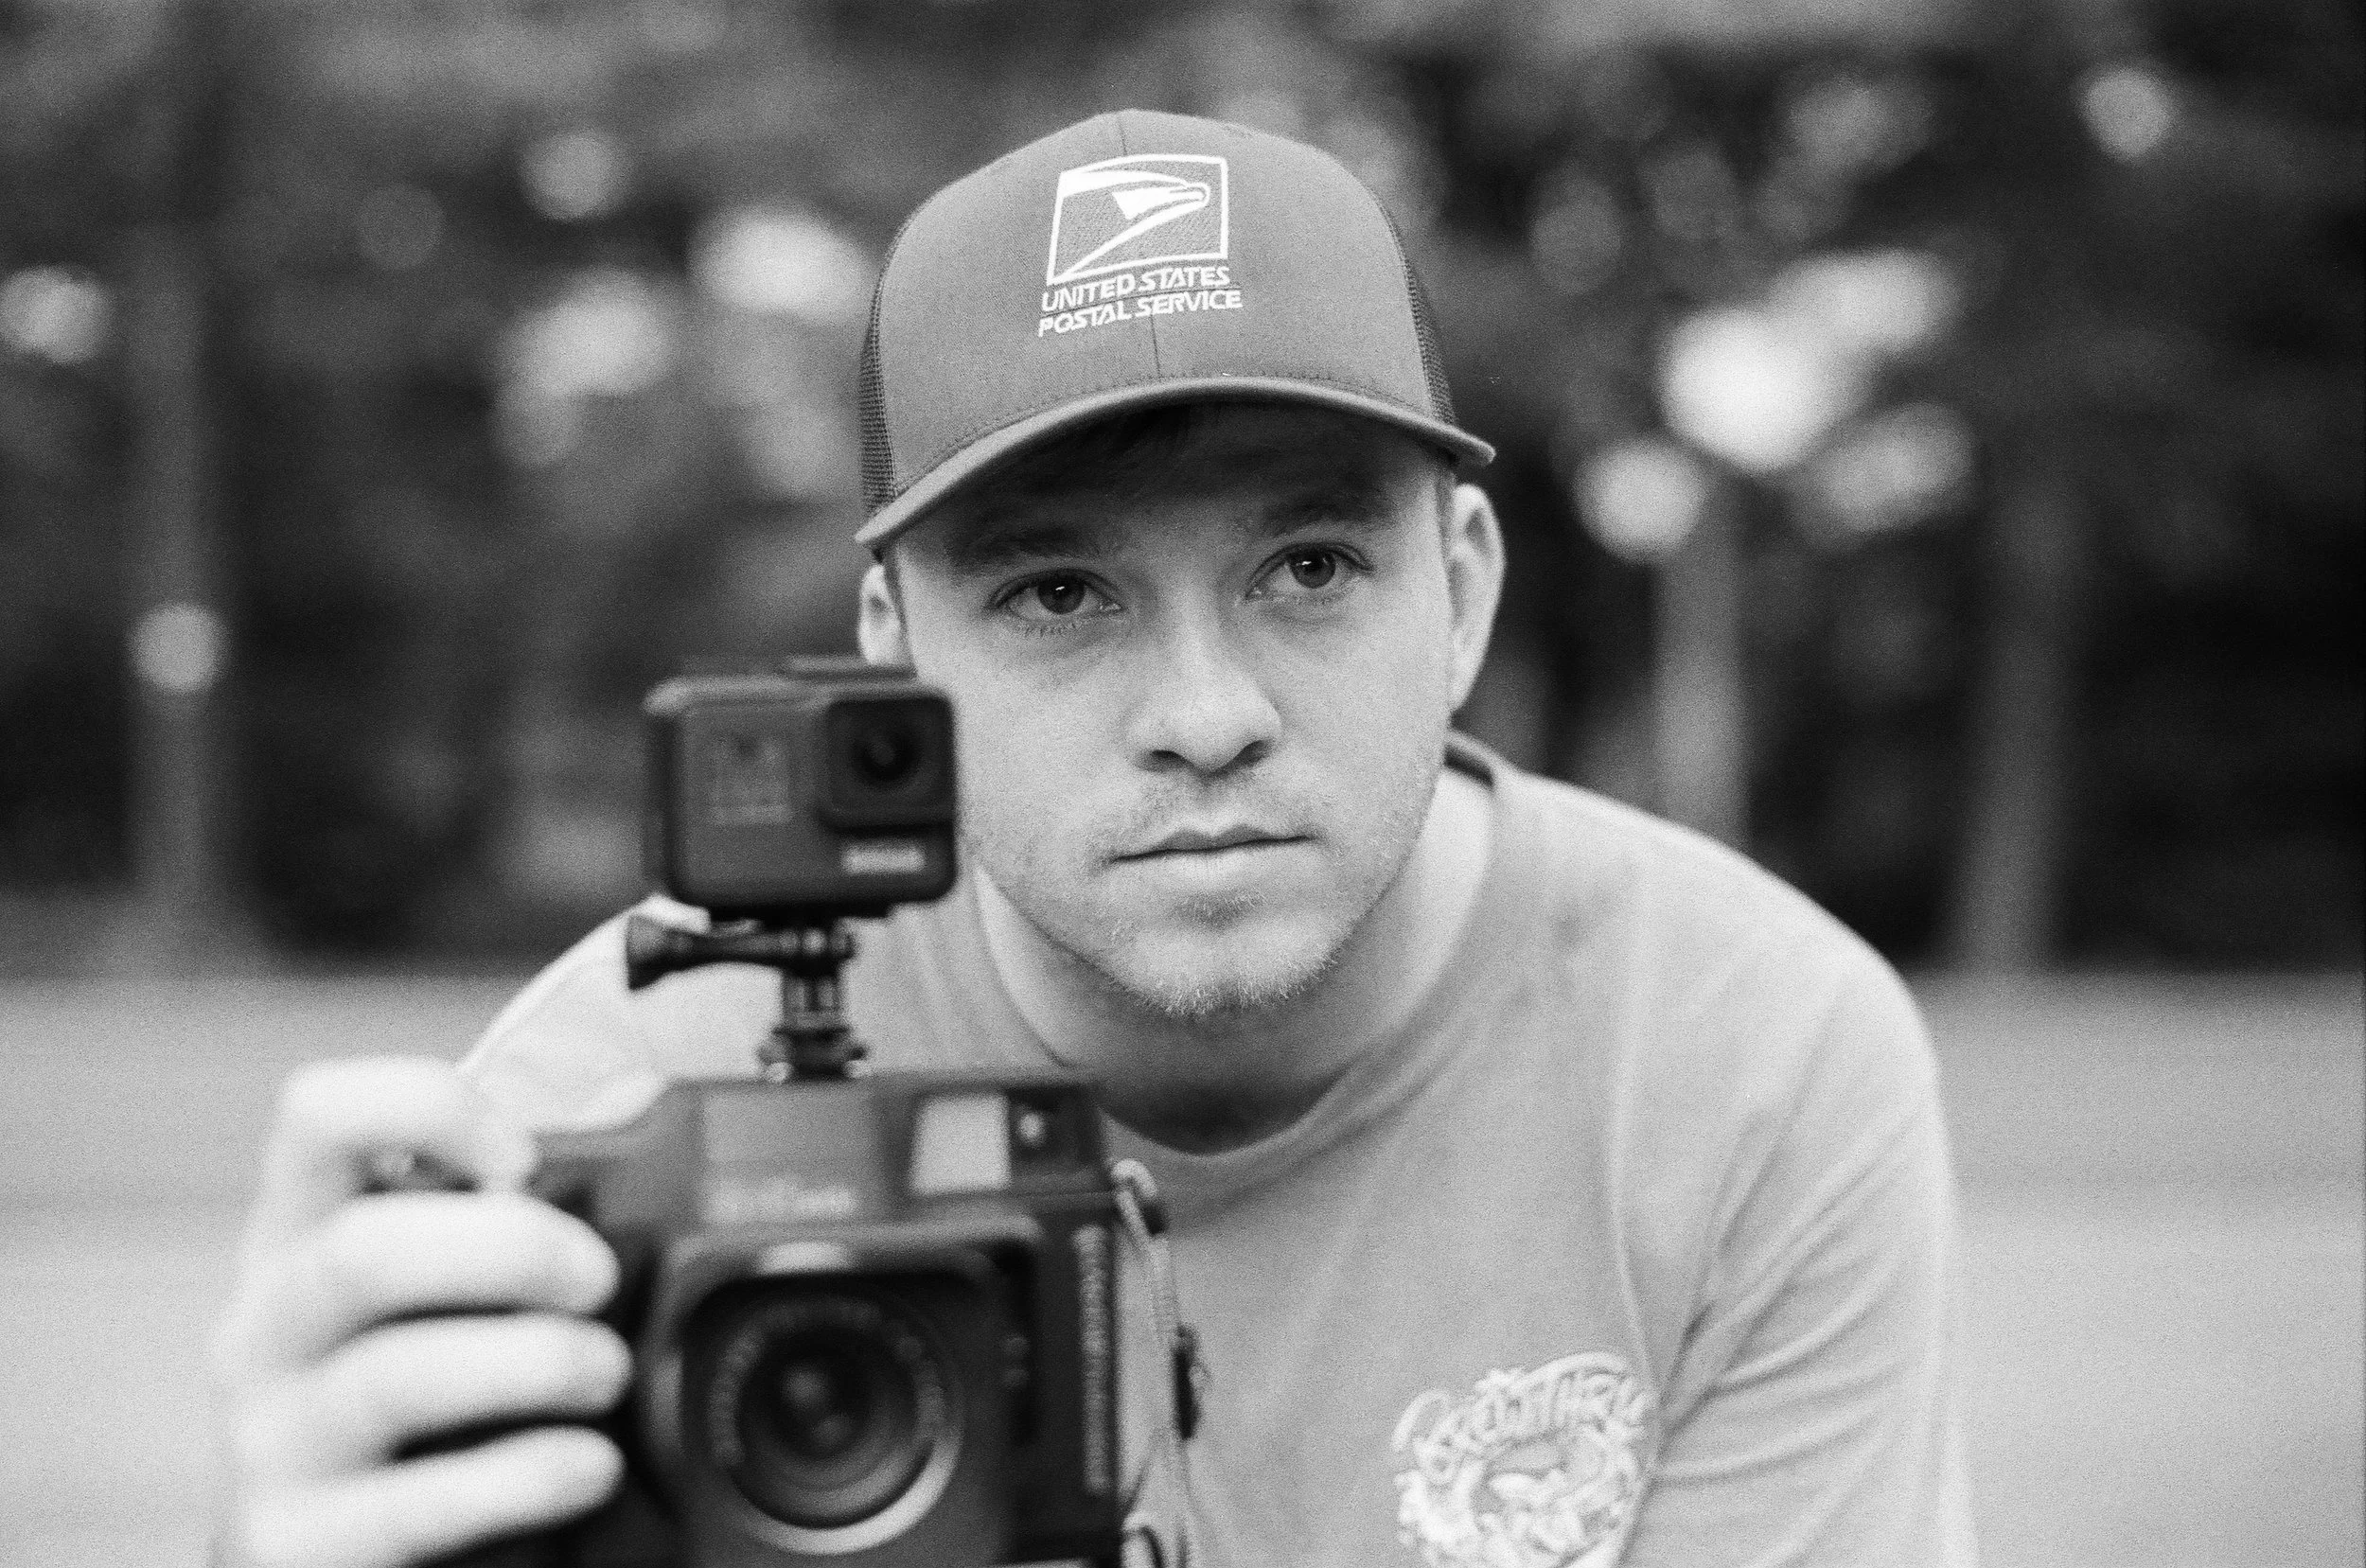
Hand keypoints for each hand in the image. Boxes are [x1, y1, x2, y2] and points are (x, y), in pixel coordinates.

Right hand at [211, 1058, 630, 1567]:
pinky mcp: (294, 1546)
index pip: (318, 1116)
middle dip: (509, 1250)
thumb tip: (631, 1101)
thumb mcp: (468, 1290)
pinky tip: (589, 1468)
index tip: (524, 1156)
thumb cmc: (438, 1398)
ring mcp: (269, 1442)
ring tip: (609, 1374)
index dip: (426, 1109)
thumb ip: (529, 1209)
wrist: (369, 1560)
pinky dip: (525, 1476)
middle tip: (599, 1278)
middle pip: (360, 1250)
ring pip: (390, 1377)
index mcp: (307, 1233)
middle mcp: (268, 1326)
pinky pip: (415, 1506)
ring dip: (533, 1363)